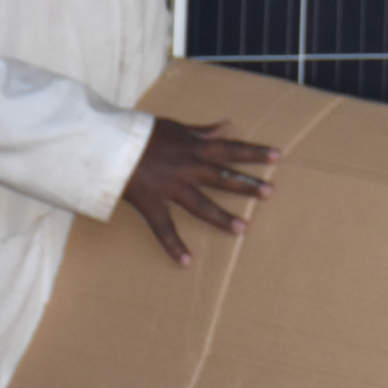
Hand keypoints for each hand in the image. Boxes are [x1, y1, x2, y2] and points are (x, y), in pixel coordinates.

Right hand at [122, 117, 280, 265]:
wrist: (110, 146)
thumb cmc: (143, 134)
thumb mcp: (176, 127)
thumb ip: (203, 131)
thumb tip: (227, 125)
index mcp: (194, 148)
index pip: (231, 149)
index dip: (255, 152)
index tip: (278, 156)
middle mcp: (187, 168)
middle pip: (222, 177)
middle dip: (247, 185)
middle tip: (270, 193)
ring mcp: (170, 188)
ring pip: (201, 205)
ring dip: (222, 218)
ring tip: (243, 229)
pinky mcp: (152, 205)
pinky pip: (164, 229)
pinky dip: (174, 246)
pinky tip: (186, 262)